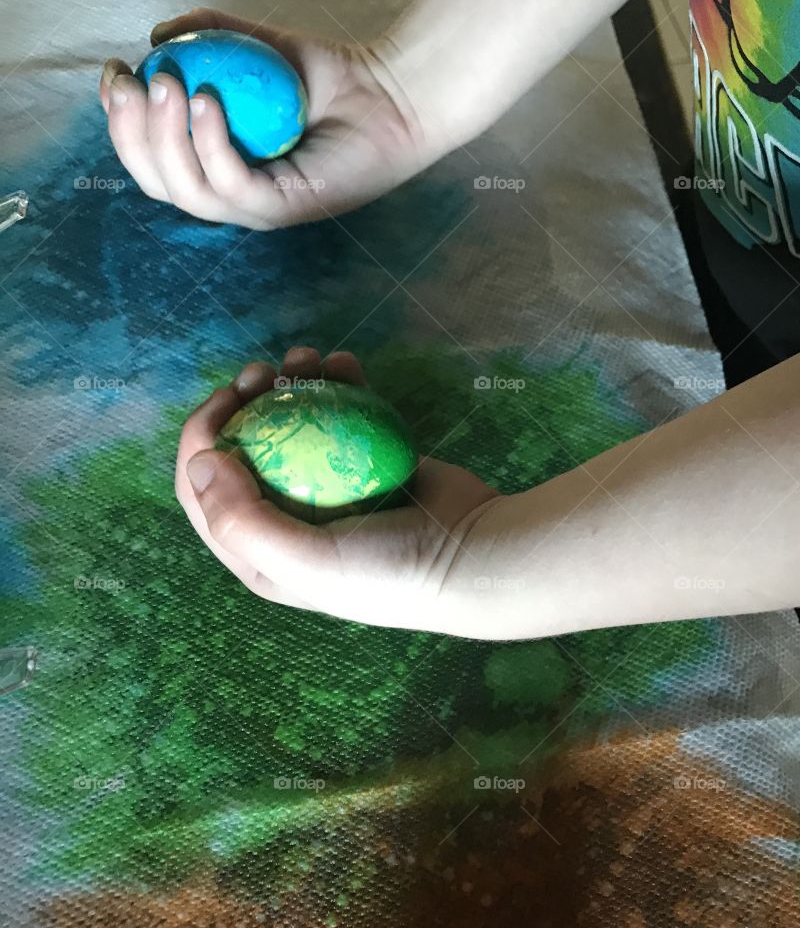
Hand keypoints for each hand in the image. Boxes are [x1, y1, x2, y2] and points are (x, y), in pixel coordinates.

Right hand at [100, 9, 441, 229]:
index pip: (152, 160)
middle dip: (130, 134)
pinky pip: (232, 186)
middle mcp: (231, 195)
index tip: (114, 74)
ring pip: (188, 191)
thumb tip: (156, 38)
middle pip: (159, 182)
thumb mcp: (254, 44)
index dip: (122, 123)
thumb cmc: (325, 76)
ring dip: (165, 138)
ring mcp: (257, 208)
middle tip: (128, 82)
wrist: (387, 94)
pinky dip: (212, 145)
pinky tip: (205, 100)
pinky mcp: (285, 208)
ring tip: (165, 84)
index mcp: (214, 167)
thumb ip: (206, 34)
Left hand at [176, 346, 502, 632]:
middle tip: (260, 371)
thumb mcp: (305, 562)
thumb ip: (242, 521)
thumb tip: (199, 463)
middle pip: (247, 451)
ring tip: (305, 356)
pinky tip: (343, 361)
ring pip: (293, 426)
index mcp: (261, 556)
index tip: (225, 401)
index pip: (205, 496)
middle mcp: (289, 522)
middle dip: (242, 403)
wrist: (474, 557)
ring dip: (290, 384)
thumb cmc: (387, 571)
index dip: (202, 441)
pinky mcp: (369, 463)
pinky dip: (339, 385)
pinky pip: (342, 416)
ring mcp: (331, 490)